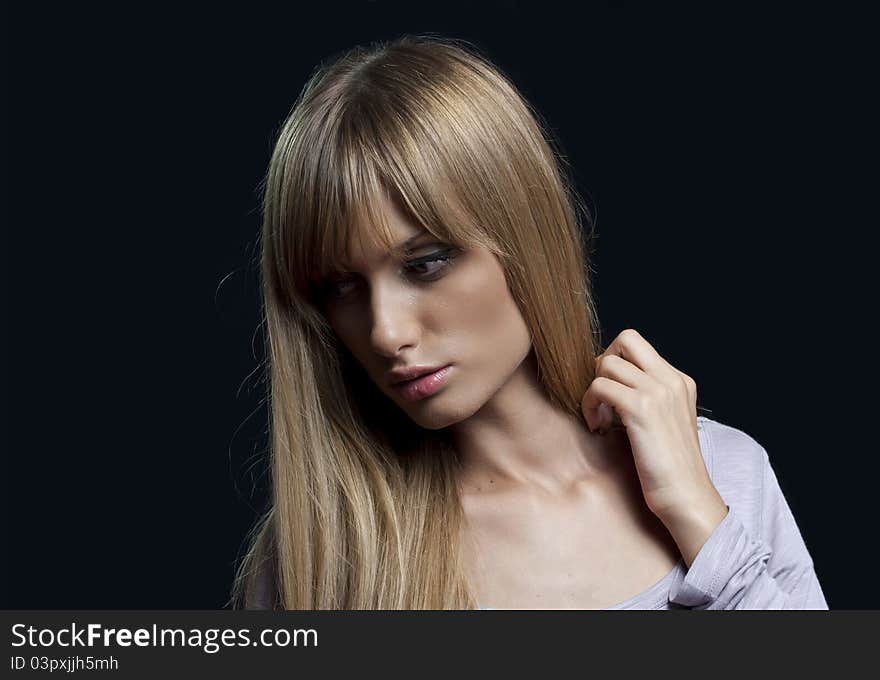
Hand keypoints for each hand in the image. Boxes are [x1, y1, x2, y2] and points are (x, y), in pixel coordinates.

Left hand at [580, 329, 724, 530]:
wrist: (687, 496)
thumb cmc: (670, 468)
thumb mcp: (665, 423)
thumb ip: (648, 398)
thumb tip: (611, 382)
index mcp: (680, 381)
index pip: (637, 345)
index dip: (614, 362)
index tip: (609, 393)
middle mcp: (672, 380)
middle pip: (625, 339)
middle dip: (602, 363)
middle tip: (600, 396)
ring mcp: (659, 391)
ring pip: (607, 364)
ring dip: (592, 389)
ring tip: (599, 418)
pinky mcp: (642, 409)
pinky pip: (600, 387)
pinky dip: (590, 405)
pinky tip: (598, 427)